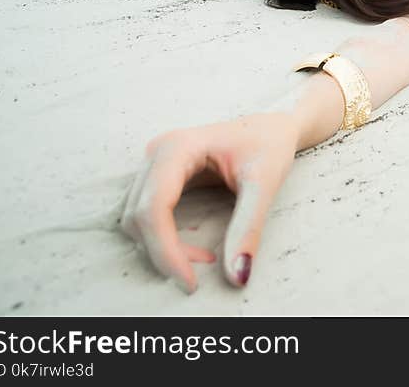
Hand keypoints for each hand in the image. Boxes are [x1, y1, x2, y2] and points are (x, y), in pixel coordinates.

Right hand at [120, 113, 298, 292]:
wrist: (272, 128)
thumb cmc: (269, 145)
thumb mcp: (264, 184)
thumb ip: (248, 227)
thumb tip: (237, 274)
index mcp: (179, 147)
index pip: (153, 207)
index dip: (165, 249)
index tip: (190, 281)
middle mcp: (158, 152)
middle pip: (138, 216)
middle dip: (165, 251)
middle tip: (199, 274)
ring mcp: (154, 163)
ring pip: (136, 219)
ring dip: (163, 247)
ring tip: (205, 256)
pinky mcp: (158, 176)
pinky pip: (146, 216)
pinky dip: (163, 238)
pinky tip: (195, 245)